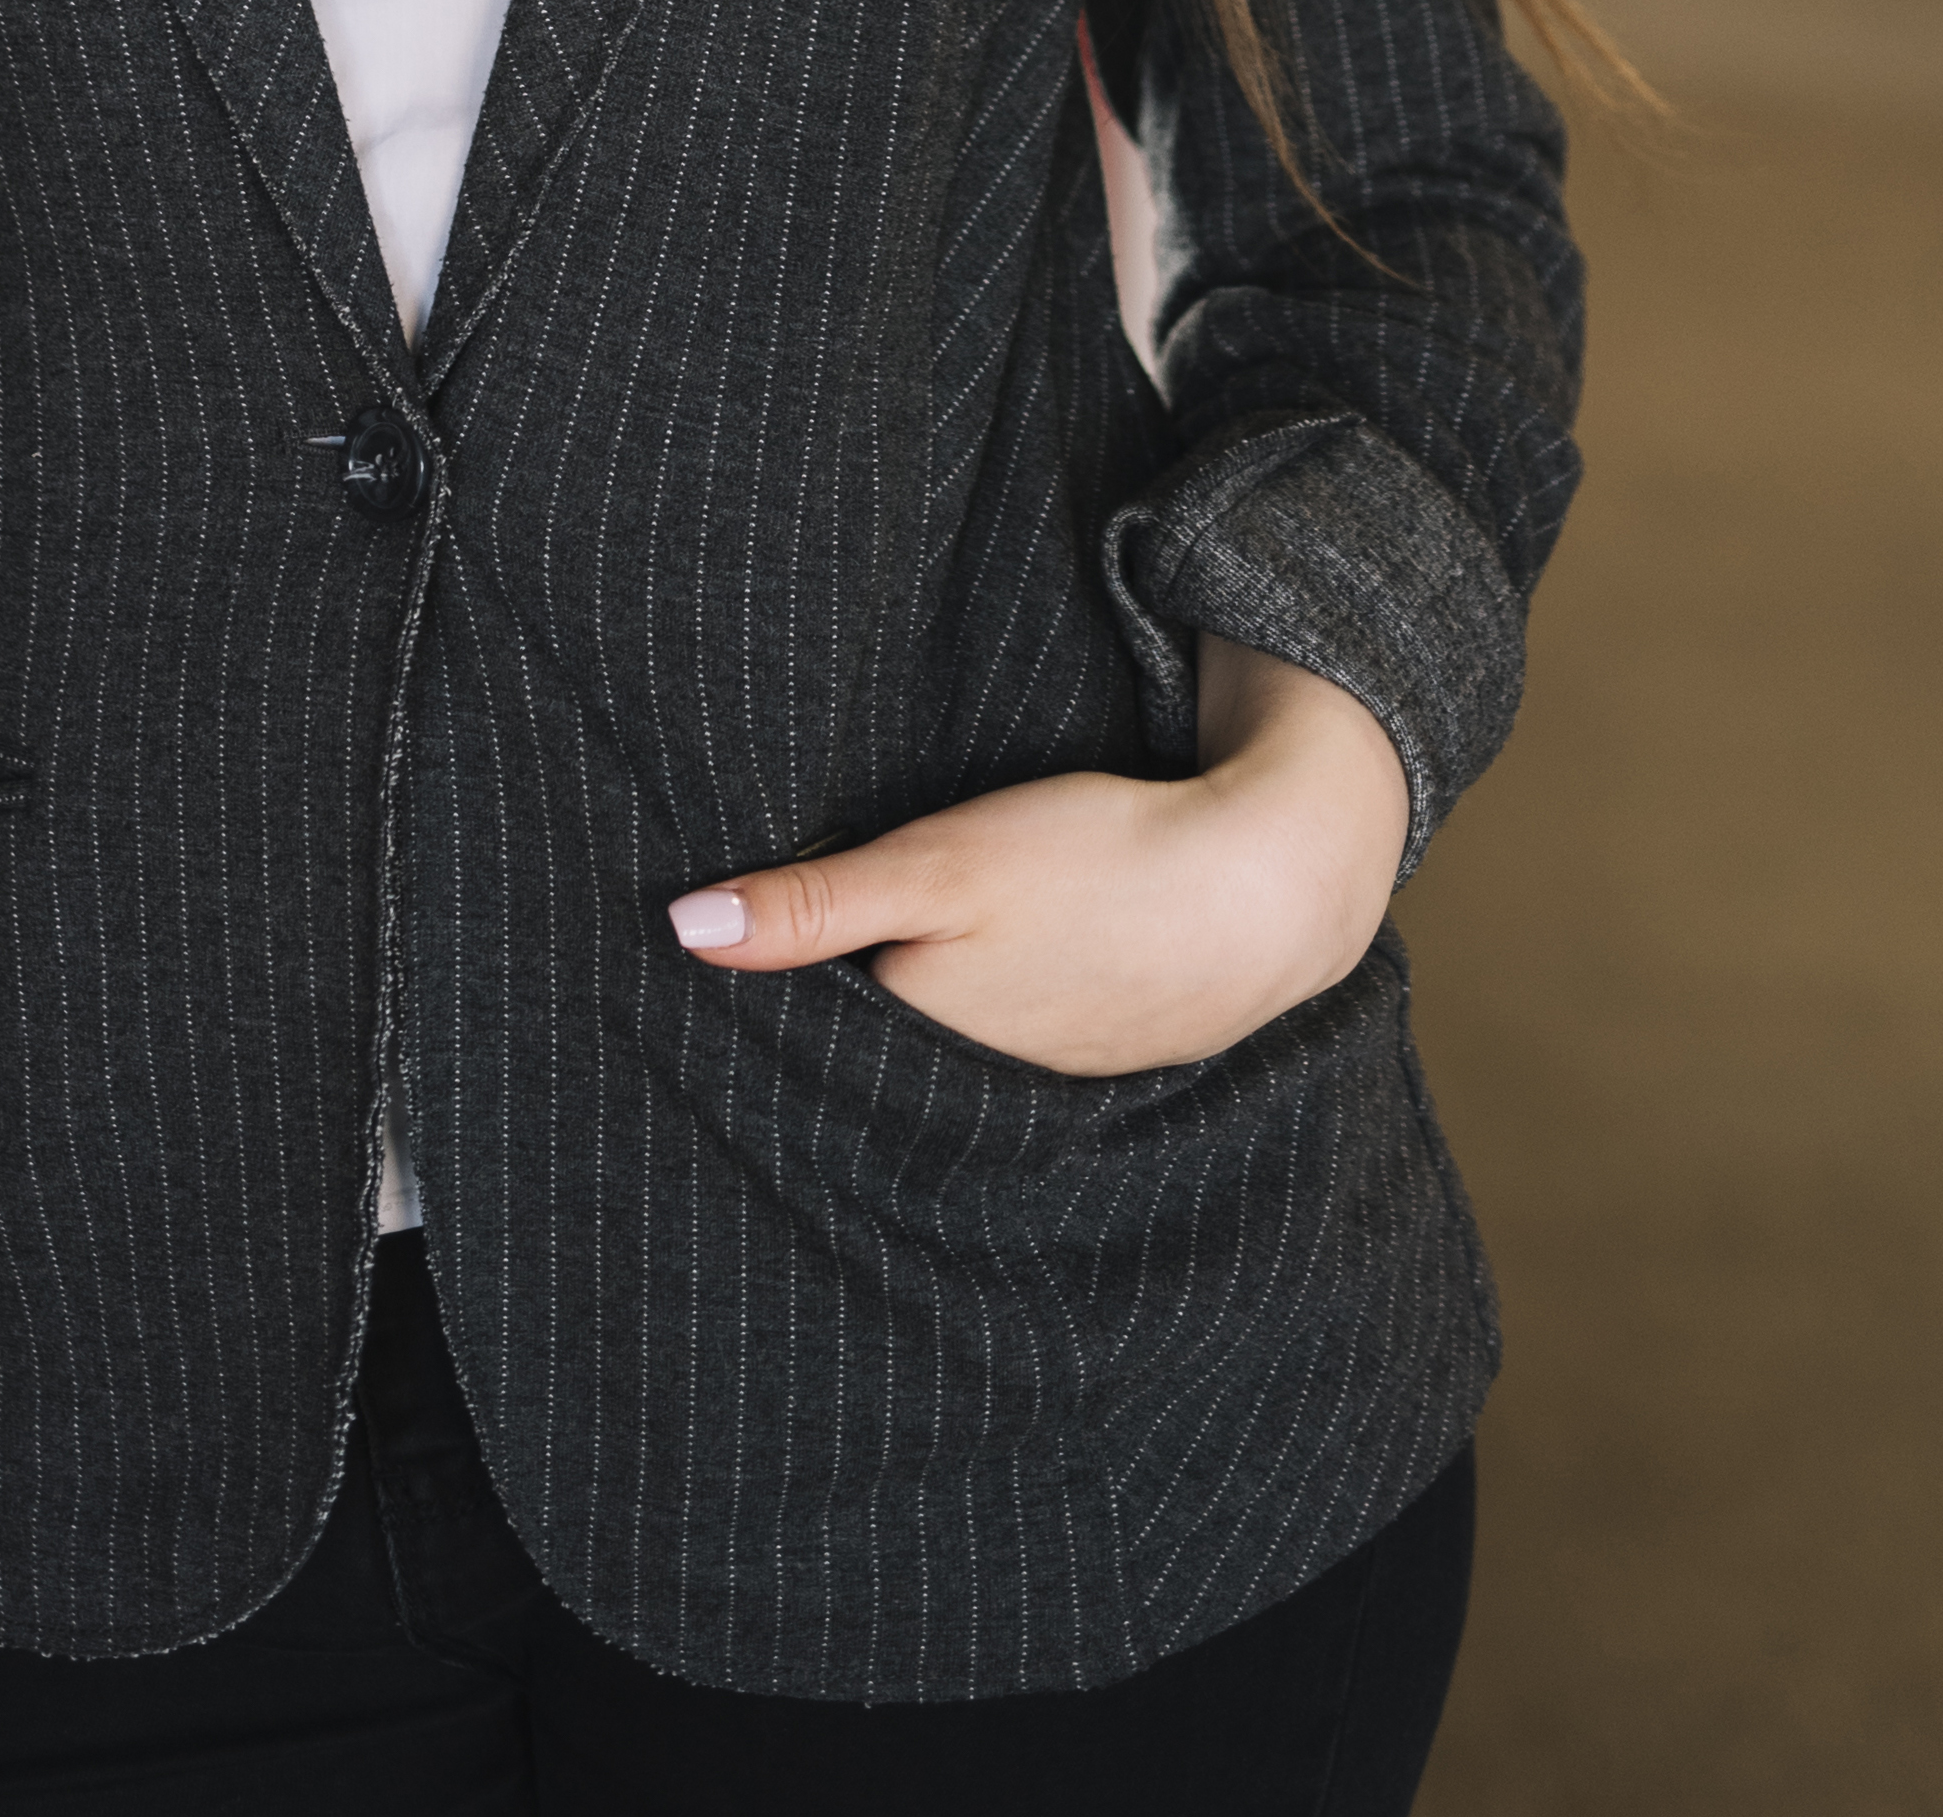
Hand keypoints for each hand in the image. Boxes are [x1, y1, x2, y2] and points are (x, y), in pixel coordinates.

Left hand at [666, 641, 1411, 1079]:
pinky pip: (999, 1034)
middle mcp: (966, 1078)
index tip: (711, 938)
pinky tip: (982, 965)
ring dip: (908, 1000)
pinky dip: (981, 1002)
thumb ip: (815, 904)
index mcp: (917, 1035)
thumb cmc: (1094, 866)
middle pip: (868, 1032)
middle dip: (829, 998)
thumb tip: (682, 929)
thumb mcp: (940, 864)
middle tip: (778, 941)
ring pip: (934, 1034)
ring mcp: (1032, 1072)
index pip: (807, 1017)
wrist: (1260, 893)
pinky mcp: (1085, 1047)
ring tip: (871, 953)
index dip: (764, 977)